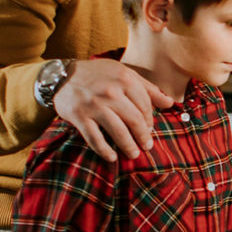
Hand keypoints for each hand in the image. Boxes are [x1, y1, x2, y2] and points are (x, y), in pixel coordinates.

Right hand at [53, 59, 173, 161]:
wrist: (61, 75)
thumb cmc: (97, 75)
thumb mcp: (123, 74)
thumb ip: (147, 88)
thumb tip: (170, 103)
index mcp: (125, 78)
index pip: (145, 105)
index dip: (149, 120)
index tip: (149, 130)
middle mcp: (111, 91)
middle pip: (134, 120)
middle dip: (143, 136)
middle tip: (147, 146)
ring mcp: (95, 104)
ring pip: (118, 131)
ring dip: (128, 146)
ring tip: (133, 154)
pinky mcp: (80, 116)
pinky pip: (95, 138)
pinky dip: (105, 150)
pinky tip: (112, 157)